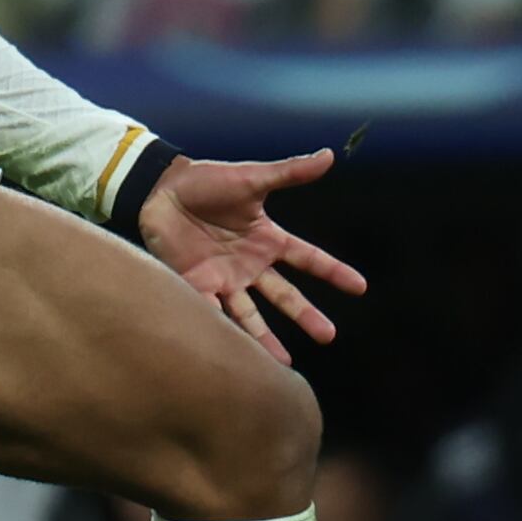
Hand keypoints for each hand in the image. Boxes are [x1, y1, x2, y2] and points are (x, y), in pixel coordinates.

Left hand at [133, 147, 369, 365]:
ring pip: (250, 315)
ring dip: (265, 339)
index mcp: (267, 239)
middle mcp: (250, 264)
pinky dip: (221, 330)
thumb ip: (289, 172)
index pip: (308, 259)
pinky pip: (212, 311)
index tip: (361, 287)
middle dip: (306, 316)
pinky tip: (233, 354)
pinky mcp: (197, 284)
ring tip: (282, 365)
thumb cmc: (207, 181)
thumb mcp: (252, 178)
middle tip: (329, 336)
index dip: (334, 272)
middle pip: (285, 296)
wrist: (160, 189)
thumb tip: (329, 155)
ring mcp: (225, 277)